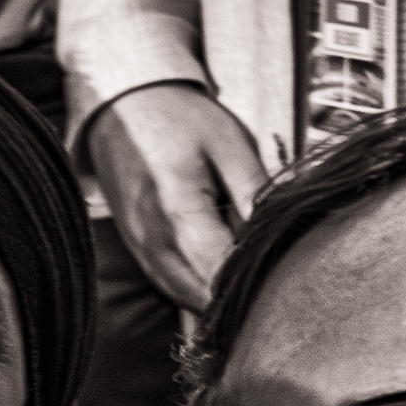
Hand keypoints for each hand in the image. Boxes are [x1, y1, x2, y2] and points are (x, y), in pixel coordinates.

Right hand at [87, 82, 268, 312]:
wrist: (123, 104)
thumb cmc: (179, 118)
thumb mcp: (230, 144)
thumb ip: (256, 193)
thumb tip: (282, 233)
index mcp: (179, 214)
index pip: (224, 276)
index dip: (257, 281)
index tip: (281, 272)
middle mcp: (155, 243)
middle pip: (206, 299)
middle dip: (240, 293)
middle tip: (268, 270)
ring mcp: (142, 252)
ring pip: (188, 300)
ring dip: (218, 294)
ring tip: (245, 267)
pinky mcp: (138, 252)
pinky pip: (171, 288)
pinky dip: (198, 286)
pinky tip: (218, 264)